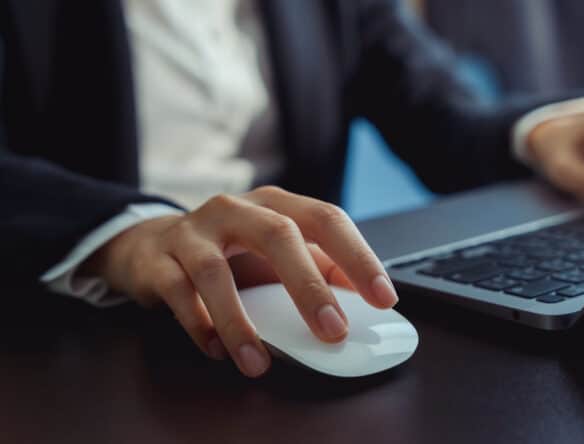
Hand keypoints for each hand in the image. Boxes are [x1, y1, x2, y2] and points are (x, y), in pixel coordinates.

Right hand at [84, 186, 398, 377]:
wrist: (152, 245)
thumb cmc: (230, 251)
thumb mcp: (278, 253)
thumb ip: (321, 268)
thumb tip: (363, 299)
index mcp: (275, 204)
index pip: (326, 219)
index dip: (358, 256)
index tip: (383, 298)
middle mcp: (235, 209)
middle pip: (277, 236)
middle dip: (308, 287)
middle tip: (331, 331)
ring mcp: (193, 232)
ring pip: (215, 271)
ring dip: (239, 322)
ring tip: (258, 362)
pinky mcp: (158, 261)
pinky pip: (178, 294)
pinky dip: (199, 325)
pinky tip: (217, 349)